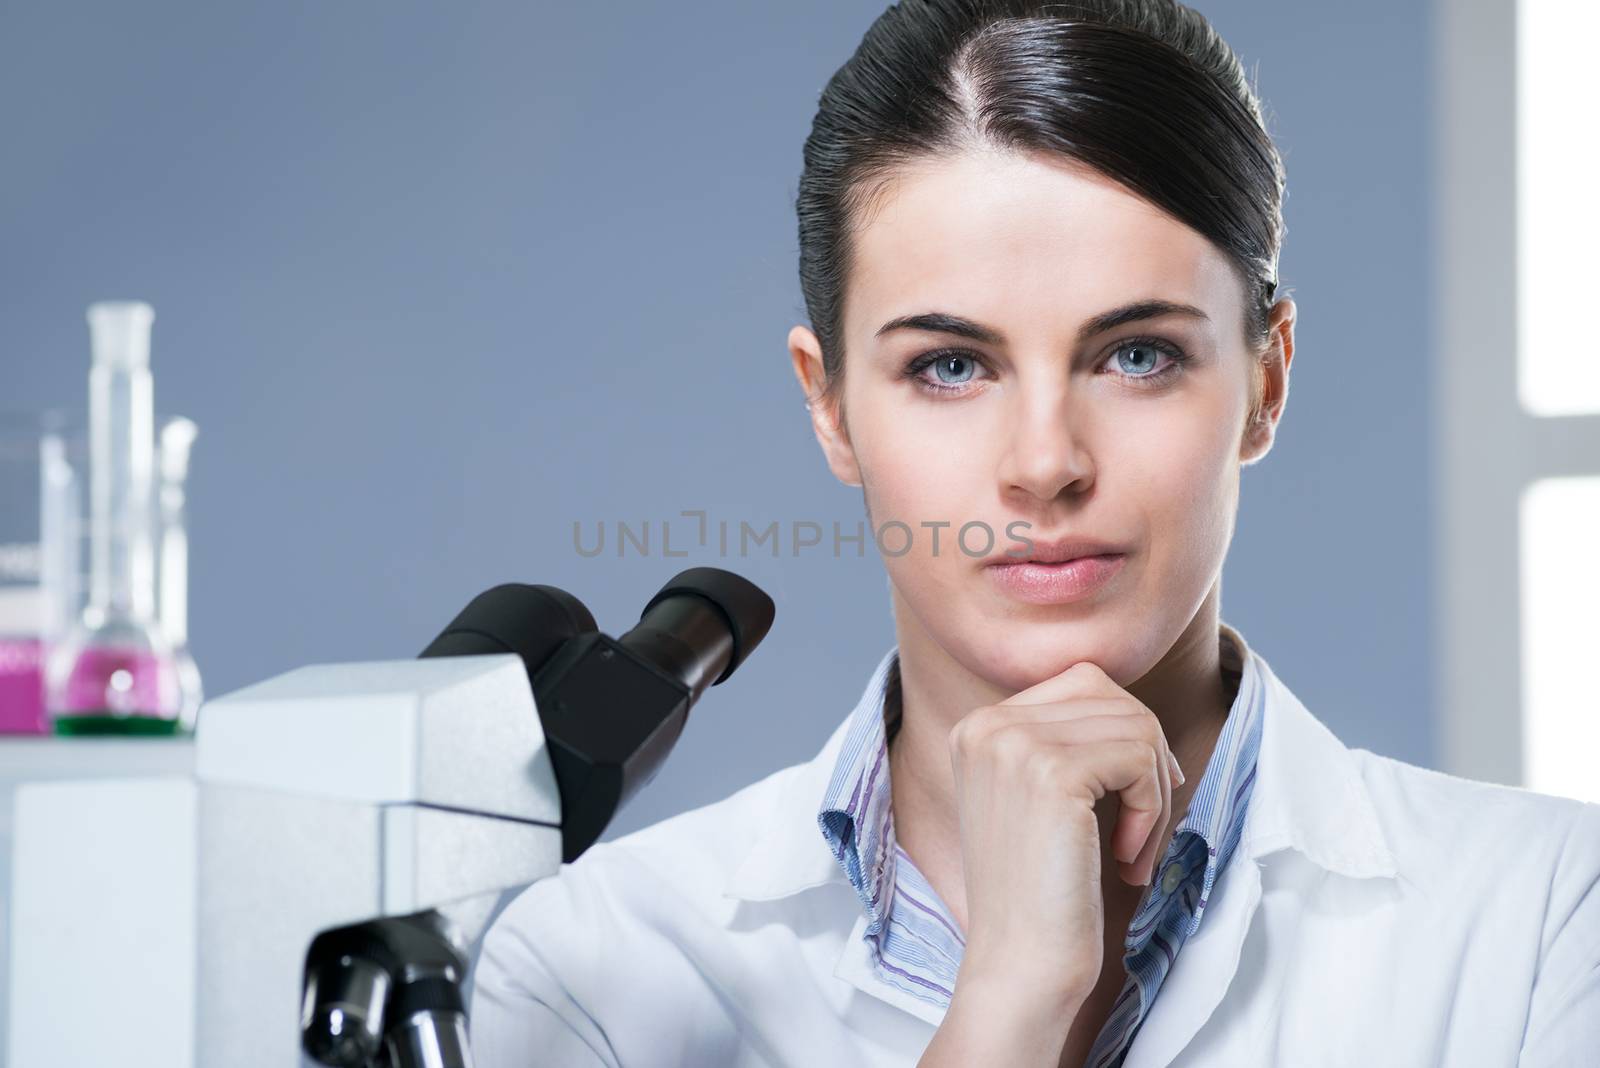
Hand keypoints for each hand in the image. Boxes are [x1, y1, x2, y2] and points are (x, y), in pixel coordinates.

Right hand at [945, 660, 1182, 1014]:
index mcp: (978, 726)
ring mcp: (1014, 744)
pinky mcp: (1050, 772)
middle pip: (1113, 696)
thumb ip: (1067, 741)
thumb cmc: (1043, 894)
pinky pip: (1141, 758)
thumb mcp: (1041, 799)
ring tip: (1135, 848)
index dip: (1126, 737)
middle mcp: (987, 724)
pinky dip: (1152, 811)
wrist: (1019, 967)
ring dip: (1155, 792)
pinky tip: (1127, 859)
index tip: (1130, 802)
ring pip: (1136, 725)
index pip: (1083, 682)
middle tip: (1142, 830)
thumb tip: (1135, 706)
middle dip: (1147, 762)